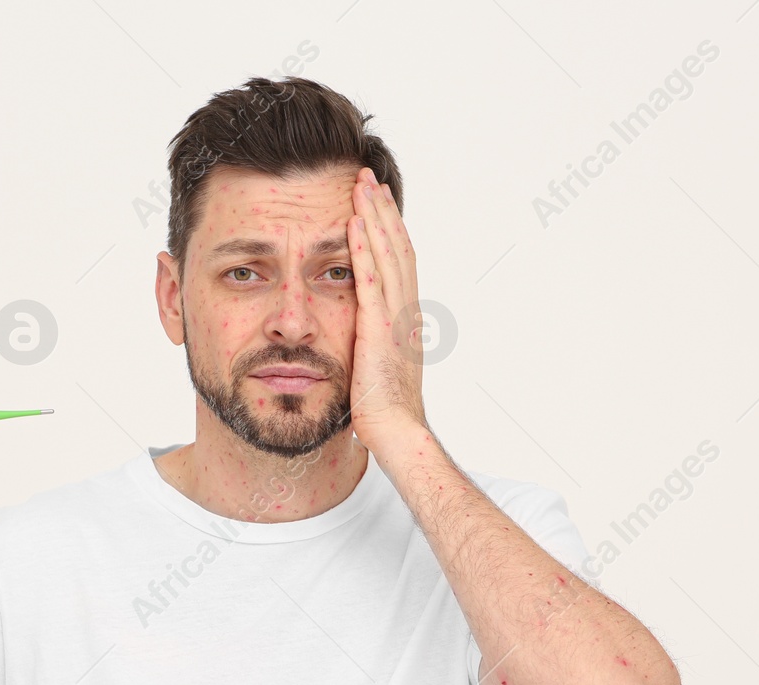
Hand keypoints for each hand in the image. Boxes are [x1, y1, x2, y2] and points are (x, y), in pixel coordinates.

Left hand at [347, 166, 427, 451]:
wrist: (397, 432)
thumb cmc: (384, 412)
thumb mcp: (376, 368)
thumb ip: (372, 345)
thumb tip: (362, 339)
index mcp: (404, 319)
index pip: (398, 263)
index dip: (388, 230)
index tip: (374, 203)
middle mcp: (405, 311)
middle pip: (397, 248)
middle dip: (381, 210)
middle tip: (366, 178)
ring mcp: (395, 318)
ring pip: (387, 254)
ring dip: (373, 217)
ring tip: (360, 185)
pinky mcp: (379, 328)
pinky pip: (371, 280)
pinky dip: (364, 248)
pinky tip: (354, 224)